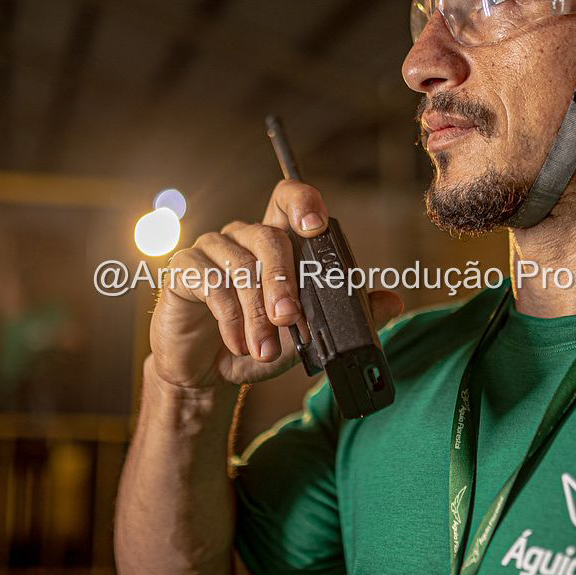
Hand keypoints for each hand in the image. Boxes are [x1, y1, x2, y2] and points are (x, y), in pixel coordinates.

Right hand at [148, 179, 403, 388]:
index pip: (288, 200)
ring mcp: (212, 249)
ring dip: (256, 315)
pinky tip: (236, 344)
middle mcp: (244, 237)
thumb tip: (392, 301)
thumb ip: (344, 316)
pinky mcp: (184, 269)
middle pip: (269, 239)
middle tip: (289, 320)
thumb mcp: (306, 336)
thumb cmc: (258, 345)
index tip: (315, 225)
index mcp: (276, 241)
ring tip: (262, 350)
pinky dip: (228, 319)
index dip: (303, 202)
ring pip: (241, 268)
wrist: (208, 374)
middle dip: (283, 282)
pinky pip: (209, 283)